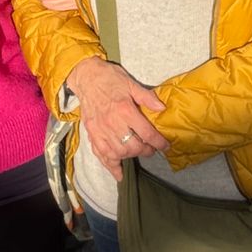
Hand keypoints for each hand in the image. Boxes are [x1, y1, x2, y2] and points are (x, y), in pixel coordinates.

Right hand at [67, 58, 166, 175]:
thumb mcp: (131, 84)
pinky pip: (101, 155)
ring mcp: (100, 131)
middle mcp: (112, 123)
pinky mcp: (92, 134)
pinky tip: (118, 174)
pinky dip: (110, 166)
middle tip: (151, 149)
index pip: (146, 133)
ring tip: (137, 153)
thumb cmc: (110, 78)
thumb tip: (162, 108)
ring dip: (131, 156)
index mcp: (125, 110)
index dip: (158, 142)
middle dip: (145, 151)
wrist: (86, 77)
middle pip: (133, 147)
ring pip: (119, 153)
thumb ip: (147, 97)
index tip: (165, 146)